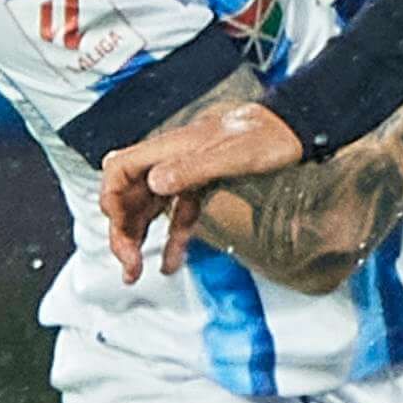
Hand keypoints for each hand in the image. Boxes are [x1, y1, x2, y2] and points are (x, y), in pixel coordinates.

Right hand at [97, 102, 300, 279]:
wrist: (291, 132)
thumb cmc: (268, 136)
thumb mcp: (233, 155)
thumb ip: (193, 168)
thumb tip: (157, 182)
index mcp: (170, 147)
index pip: (119, 169)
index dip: (111, 200)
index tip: (120, 231)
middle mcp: (171, 158)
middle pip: (128, 194)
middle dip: (121, 230)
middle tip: (129, 265)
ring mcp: (184, 171)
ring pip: (147, 207)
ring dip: (137, 238)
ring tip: (136, 270)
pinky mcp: (200, 184)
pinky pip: (177, 214)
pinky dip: (171, 238)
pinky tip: (170, 261)